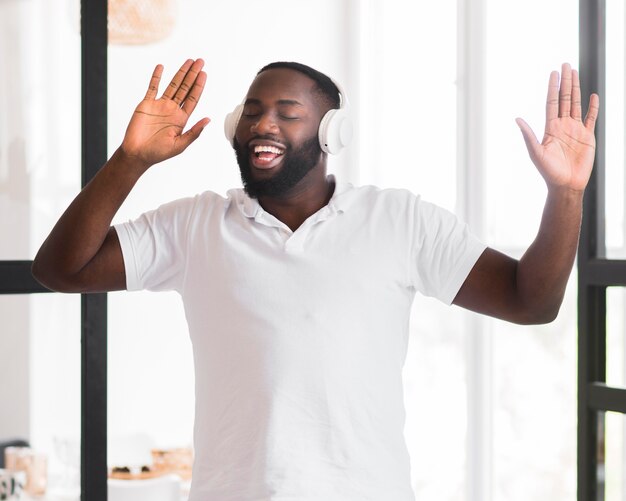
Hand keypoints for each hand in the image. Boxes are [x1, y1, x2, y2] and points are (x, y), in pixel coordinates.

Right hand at [121, 58, 209, 168]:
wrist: (137, 153)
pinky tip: (161, 67)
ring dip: (180, 73)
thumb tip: (208, 119)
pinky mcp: (146, 104)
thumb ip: (194, 132)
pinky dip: (156, 77)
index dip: (199, 86)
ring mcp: (160, 105)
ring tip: (188, 61)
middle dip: (193, 75)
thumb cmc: (159, 152)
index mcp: (182, 119)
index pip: (193, 98)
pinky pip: (152, 87)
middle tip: (200, 61)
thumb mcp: (180, 144)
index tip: (204, 74)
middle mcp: (172, 110)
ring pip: (172, 85)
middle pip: (185, 88)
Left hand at [516, 63, 599, 192]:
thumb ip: (528, 135)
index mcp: (550, 128)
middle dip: (565, 82)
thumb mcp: (535, 152)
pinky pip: (590, 118)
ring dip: (577, 88)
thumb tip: (517, 119)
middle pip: (564, 98)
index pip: (551, 102)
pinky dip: (592, 107)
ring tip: (576, 72)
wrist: (566, 184)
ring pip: (576, 104)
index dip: (552, 87)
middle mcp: (562, 125)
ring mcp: (575, 129)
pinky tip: (593, 95)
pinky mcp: (587, 136)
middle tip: (566, 64)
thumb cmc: (548, 171)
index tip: (553, 73)